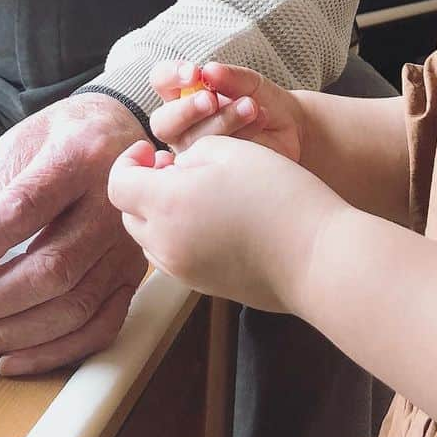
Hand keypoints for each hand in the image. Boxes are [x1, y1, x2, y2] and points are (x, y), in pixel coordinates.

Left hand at [0, 93, 147, 375]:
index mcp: (78, 157)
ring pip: (73, 308)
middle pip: (51, 270)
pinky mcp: (132, 275)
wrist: (122, 130)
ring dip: (9, 335)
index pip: (21, 213)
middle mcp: (111, 205)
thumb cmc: (64, 135)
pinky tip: (9, 358)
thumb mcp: (21, 144)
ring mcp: (127, 245)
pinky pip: (99, 328)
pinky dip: (52, 353)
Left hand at [108, 135, 343, 312]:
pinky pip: (174, 257)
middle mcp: (166, 243)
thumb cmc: (279, 196)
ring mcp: (184, 271)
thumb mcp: (230, 150)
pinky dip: (178, 236)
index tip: (148, 150)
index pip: (118, 185)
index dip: (127, 161)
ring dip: (158, 214)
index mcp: (165, 204)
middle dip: (141, 187)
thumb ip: (190, 154)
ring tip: (194, 192)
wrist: (319, 257)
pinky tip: (212, 218)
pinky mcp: (205, 287)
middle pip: (129, 214)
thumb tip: (175, 169)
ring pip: (149, 239)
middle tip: (169, 167)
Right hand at [150, 60, 305, 161]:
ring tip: (250, 106)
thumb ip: (229, 77)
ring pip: (191, 143)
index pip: (161, 81)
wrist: (290, 127)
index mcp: (181, 95)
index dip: (171, 76)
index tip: (194, 73)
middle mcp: (181, 126)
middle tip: (211, 100)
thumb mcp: (249, 82)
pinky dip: (240, 137)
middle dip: (185, 110)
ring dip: (220, 121)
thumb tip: (209, 71)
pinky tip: (259, 121)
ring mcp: (193, 153)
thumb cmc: (261, 99)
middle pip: (162, 123)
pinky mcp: (210, 173)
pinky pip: (214, 159)